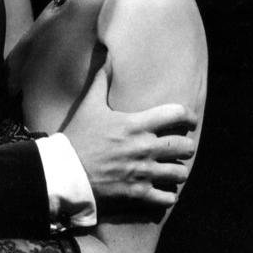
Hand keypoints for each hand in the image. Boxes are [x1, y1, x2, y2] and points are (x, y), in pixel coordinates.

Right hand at [62, 68, 197, 207]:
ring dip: (179, 171)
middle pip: (185, 146)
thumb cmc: (77, 138)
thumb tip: (105, 55)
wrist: (62, 173)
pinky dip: (168, 195)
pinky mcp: (137, 194)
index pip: (177, 114)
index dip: (189, 116)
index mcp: (136, 124)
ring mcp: (142, 172)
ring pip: (180, 173)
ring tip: (174, 170)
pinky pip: (166, 197)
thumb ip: (101, 80)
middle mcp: (144, 148)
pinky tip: (164, 191)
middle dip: (186, 146)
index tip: (190, 120)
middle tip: (182, 147)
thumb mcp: (89, 106)